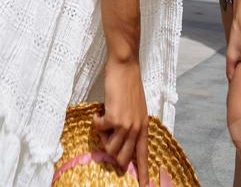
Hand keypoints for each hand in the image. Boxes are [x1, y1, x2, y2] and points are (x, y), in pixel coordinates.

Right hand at [92, 58, 149, 186]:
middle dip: (111, 153)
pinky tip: (100, 110)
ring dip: (103, 135)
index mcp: (144, 127)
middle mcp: (136, 129)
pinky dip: (96, 121)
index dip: (143, 173)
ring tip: (105, 119)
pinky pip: (99, 130)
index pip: (144, 156)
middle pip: (122, 159)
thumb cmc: (129, 85)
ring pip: (110, 148)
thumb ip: (131, 125)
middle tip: (107, 136)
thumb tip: (119, 141)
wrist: (125, 67)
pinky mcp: (113, 119)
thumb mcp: (136, 108)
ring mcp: (125, 125)